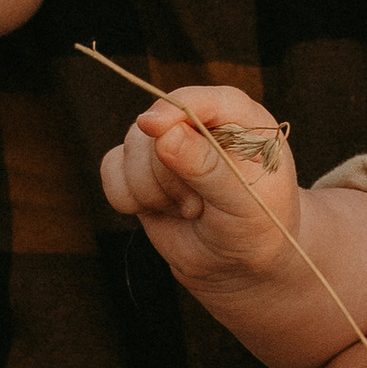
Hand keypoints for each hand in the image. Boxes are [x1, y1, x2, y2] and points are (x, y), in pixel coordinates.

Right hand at [100, 88, 300, 295]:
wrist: (235, 266)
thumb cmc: (254, 230)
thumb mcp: (243, 203)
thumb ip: (208, 167)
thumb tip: (165, 134)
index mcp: (241, 121)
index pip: (206, 101)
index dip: (176, 109)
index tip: (154, 127)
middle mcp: (201, 124)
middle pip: (158, 128)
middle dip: (170, 177)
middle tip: (199, 206)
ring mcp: (167, 144)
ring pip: (131, 150)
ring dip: (152, 192)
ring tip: (189, 210)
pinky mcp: (140, 169)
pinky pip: (111, 169)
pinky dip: (125, 197)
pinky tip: (157, 211)